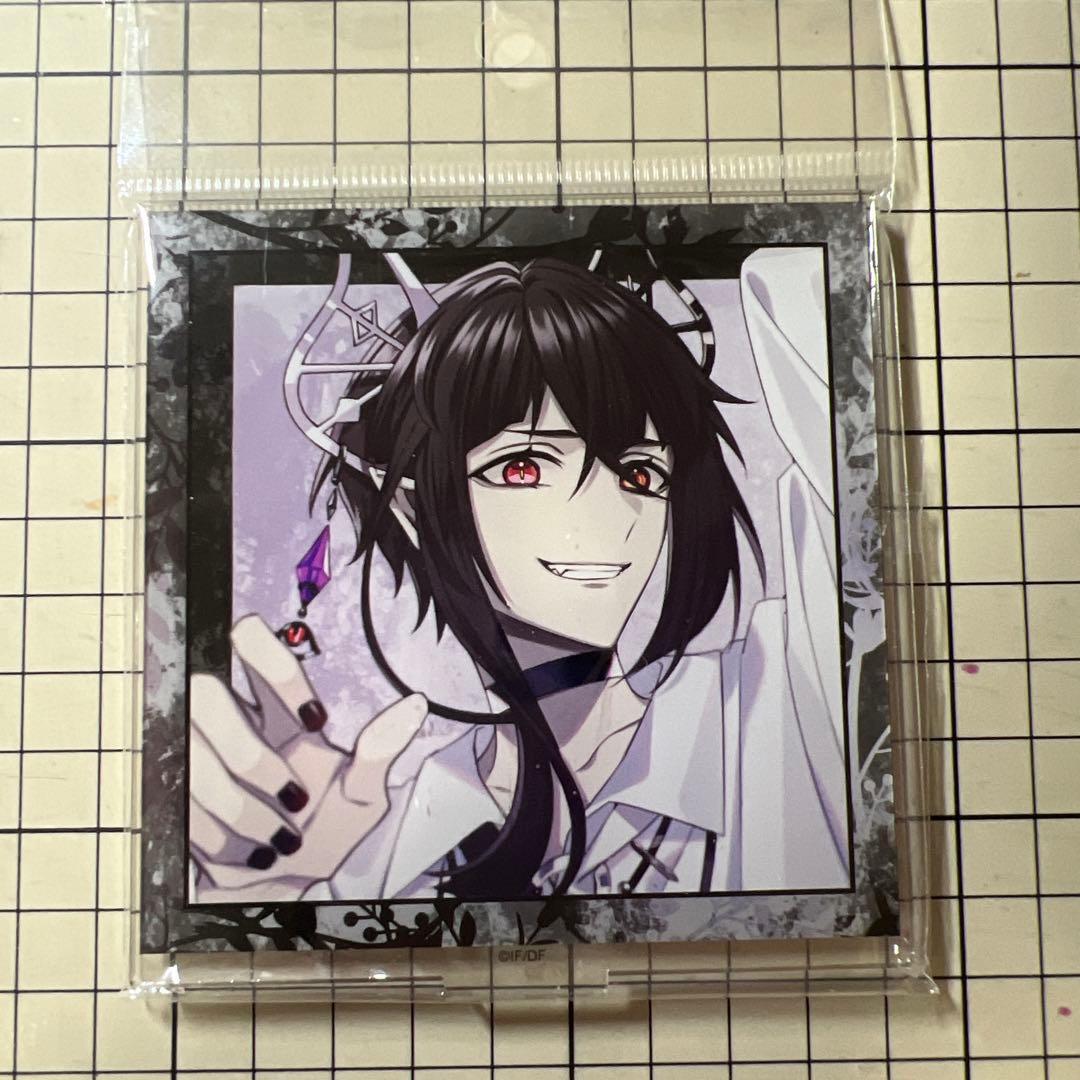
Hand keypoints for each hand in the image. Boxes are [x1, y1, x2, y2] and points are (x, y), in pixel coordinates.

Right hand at [189, 614, 426, 900]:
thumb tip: (416, 705)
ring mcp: (191, 758)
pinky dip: (221, 837)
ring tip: (279, 841)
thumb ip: (380, 752)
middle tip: (292, 797)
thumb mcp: (362, 800)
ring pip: (189, 753)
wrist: (283, 890)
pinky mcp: (169, 796)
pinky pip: (176, 801)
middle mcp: (229, 725)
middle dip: (249, 754)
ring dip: (241, 808)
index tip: (317, 721)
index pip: (255, 651)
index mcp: (277, 713)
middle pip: (204, 692)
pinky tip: (250, 854)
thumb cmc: (323, 835)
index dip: (279, 672)